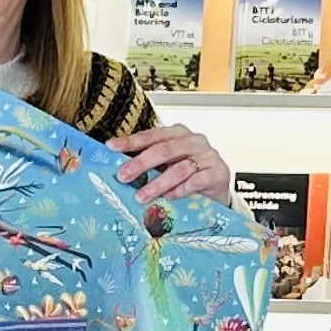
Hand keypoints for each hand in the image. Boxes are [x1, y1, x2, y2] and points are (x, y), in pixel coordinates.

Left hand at [115, 123, 233, 209]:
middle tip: (124, 176)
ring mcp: (207, 156)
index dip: (131, 141)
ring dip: (157, 184)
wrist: (217, 184)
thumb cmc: (190, 171)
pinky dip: (180, 191)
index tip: (113, 147)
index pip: (152, 135)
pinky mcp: (217, 173)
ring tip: (142, 195)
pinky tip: (168, 197)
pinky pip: (195, 182)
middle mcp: (193, 141)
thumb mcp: (169, 162)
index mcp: (178, 133)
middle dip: (141, 164)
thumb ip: (150, 162)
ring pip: (179, 169)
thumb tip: (122, 168)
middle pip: (164, 150)